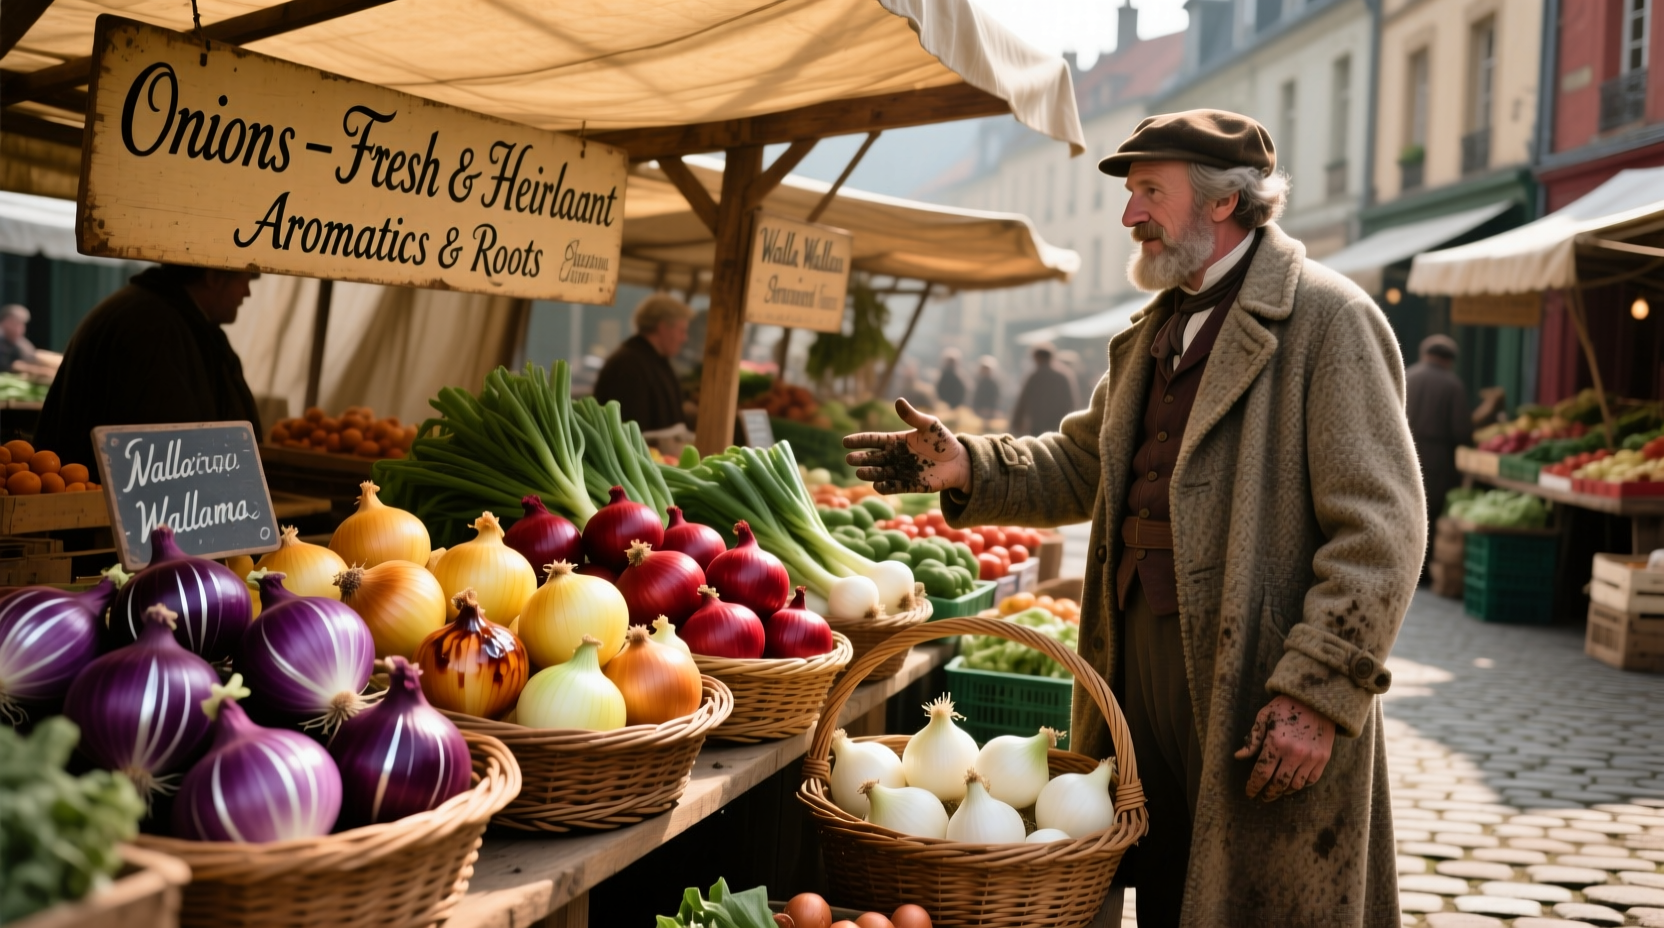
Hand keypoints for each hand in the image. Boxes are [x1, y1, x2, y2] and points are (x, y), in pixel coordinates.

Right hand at [843, 398, 970, 493]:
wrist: (958, 461)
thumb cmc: (943, 440)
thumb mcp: (929, 425)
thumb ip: (913, 416)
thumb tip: (898, 401)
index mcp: (896, 441)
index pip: (873, 440)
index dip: (859, 441)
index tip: (845, 442)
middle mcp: (894, 457)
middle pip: (873, 458)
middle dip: (861, 458)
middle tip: (850, 459)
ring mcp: (900, 471)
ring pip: (880, 473)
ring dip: (870, 473)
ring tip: (860, 472)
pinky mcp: (909, 485)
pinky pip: (894, 486)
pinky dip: (885, 487)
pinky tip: (878, 485)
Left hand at [1233, 695, 1334, 800]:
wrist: (1317, 699)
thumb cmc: (1286, 706)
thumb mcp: (1264, 717)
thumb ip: (1253, 739)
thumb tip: (1239, 756)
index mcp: (1276, 743)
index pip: (1262, 774)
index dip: (1254, 786)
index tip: (1249, 792)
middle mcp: (1294, 754)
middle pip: (1278, 784)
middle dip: (1268, 793)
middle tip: (1262, 796)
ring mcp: (1311, 758)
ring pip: (1294, 785)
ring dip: (1283, 791)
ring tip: (1276, 791)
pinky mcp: (1323, 758)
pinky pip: (1310, 780)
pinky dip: (1300, 785)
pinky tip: (1292, 784)